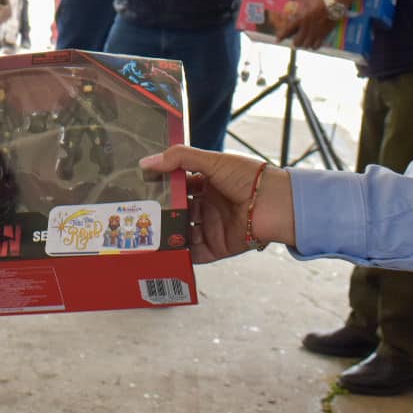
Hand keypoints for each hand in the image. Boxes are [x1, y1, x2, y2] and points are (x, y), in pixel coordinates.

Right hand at [139, 147, 294, 262]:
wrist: (274, 204)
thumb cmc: (249, 177)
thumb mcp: (212, 161)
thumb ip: (179, 158)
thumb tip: (147, 161)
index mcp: (208, 182)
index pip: (178, 184)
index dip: (161, 185)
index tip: (139, 186)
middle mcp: (208, 205)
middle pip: (178, 210)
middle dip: (161, 212)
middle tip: (137, 213)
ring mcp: (211, 227)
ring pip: (182, 232)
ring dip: (167, 233)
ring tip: (146, 233)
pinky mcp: (216, 247)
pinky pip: (193, 253)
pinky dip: (180, 254)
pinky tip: (163, 251)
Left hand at [278, 0, 338, 49]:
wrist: (332, 3)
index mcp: (300, 19)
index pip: (287, 30)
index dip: (281, 36)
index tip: (277, 40)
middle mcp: (306, 28)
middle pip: (297, 42)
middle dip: (295, 42)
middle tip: (296, 41)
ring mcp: (315, 33)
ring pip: (306, 45)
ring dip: (304, 45)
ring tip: (304, 43)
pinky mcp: (323, 35)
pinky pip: (317, 45)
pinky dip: (314, 46)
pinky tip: (313, 46)